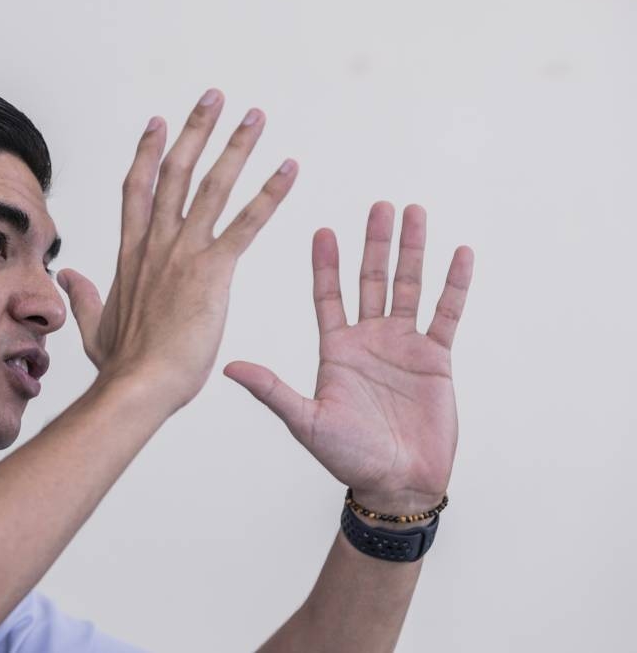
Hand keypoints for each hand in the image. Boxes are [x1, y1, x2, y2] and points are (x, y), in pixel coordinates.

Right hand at [57, 90, 297, 411]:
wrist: (137, 386)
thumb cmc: (121, 365)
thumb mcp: (93, 326)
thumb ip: (83, 296)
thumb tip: (69, 276)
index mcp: (130, 254)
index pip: (138, 189)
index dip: (148, 152)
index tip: (158, 123)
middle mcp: (156, 243)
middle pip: (175, 171)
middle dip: (196, 130)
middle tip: (215, 98)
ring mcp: (183, 253)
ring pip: (212, 186)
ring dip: (236, 147)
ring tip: (255, 117)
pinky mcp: (212, 271)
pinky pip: (246, 223)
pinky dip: (270, 194)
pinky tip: (289, 169)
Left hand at [224, 202, 473, 511]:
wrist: (396, 482)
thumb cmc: (348, 457)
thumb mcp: (306, 420)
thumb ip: (272, 390)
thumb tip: (228, 368)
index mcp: (336, 350)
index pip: (328, 296)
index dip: (326, 265)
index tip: (323, 231)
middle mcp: (368, 339)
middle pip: (371, 279)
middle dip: (375, 243)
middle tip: (379, 205)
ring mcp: (403, 345)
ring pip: (409, 286)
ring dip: (412, 250)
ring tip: (415, 213)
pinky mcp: (436, 358)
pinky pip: (446, 313)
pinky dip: (453, 284)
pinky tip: (459, 253)